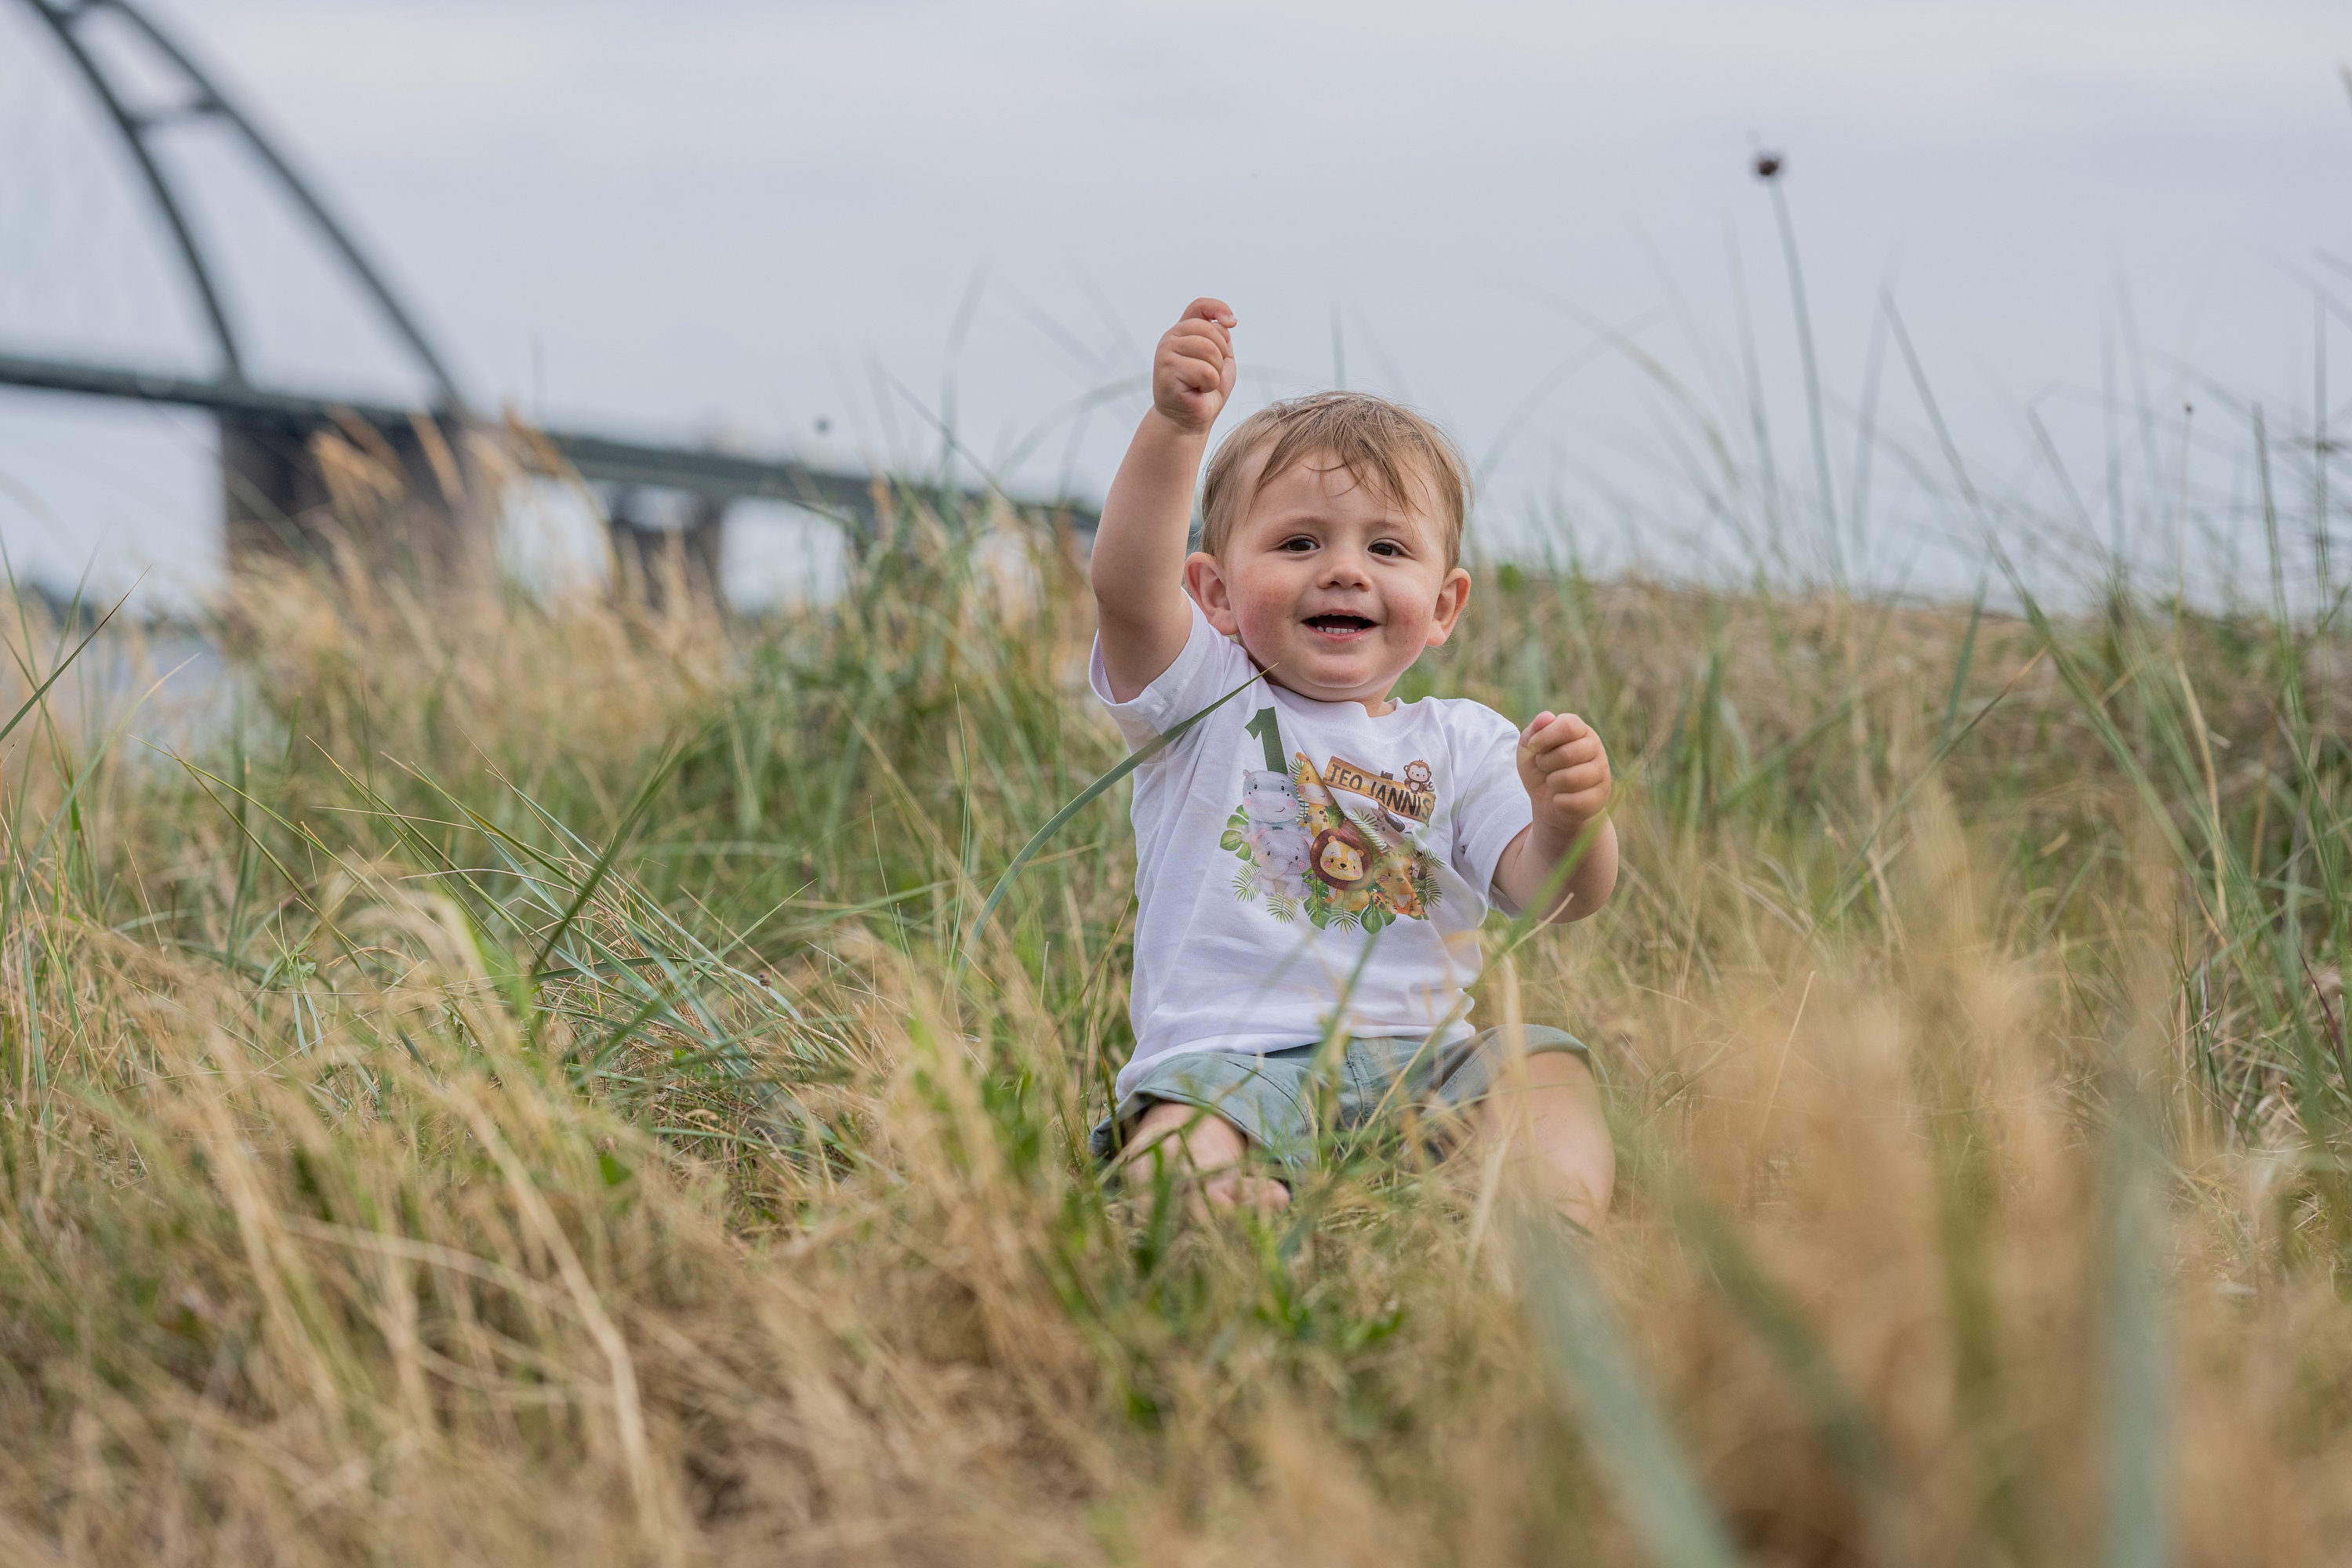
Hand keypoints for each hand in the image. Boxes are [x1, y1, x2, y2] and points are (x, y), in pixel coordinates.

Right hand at [1151, 297, 1237, 432]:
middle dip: (1221, 355)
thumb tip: (1227, 322)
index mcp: (1182, 332)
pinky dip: (1209, 385)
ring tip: (1204, 383)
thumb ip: (1222, 337)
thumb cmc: (1205, 391)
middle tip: (1211, 374)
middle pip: (1210, 330)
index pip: (1199, 306)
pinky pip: (1204, 371)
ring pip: (1208, 349)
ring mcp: (1165, 353)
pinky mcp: (1166, 372)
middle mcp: (1170, 338)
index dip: (1219, 308)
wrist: (1188, 421)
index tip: (1232, 323)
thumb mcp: (1220, 359)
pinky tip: (1196, 392)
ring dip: (1215, 372)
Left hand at [1517, 711, 1611, 837]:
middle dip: (1545, 763)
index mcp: (1580, 730)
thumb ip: (1534, 731)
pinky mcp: (1601, 797)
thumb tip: (1545, 717)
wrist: (1550, 804)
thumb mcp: (1529, 749)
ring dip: (1552, 783)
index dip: (1544, 737)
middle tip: (1544, 767)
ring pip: (1571, 778)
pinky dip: (1559, 802)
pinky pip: (1574, 801)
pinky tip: (1562, 798)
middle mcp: (1595, 748)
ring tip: (1554, 782)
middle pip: (1567, 754)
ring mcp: (1601, 772)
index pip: (1567, 725)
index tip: (1532, 747)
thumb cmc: (1540, 771)